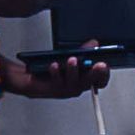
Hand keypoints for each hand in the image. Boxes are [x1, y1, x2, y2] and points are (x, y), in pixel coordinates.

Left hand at [0, 40, 115, 97]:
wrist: (28, 78)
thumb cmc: (50, 69)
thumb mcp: (69, 57)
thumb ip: (83, 51)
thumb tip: (94, 43)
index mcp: (83, 80)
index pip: (100, 81)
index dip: (104, 75)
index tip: (105, 65)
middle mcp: (76, 87)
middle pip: (89, 82)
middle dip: (95, 73)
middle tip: (99, 64)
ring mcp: (64, 90)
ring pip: (73, 83)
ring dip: (74, 70)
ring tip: (72, 59)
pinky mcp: (51, 90)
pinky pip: (55, 83)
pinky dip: (56, 73)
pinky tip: (54, 65)